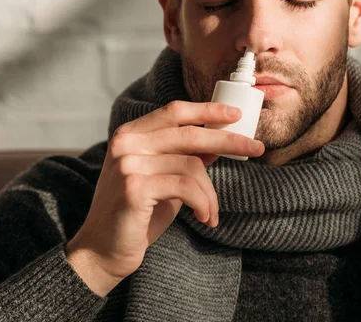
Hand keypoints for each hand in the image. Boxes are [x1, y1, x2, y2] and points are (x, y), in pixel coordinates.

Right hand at [65, 101, 263, 295]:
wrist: (104, 250)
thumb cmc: (137, 214)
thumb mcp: (165, 179)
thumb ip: (186, 157)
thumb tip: (219, 141)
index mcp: (131, 134)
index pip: (175, 111)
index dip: (207, 110)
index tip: (236, 114)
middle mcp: (127, 143)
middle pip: (189, 133)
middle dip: (229, 140)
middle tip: (256, 148)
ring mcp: (128, 163)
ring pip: (192, 165)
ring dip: (211, 192)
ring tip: (211, 212)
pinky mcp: (134, 187)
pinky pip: (186, 187)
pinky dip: (203, 203)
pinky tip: (205, 218)